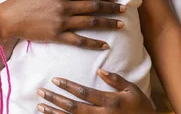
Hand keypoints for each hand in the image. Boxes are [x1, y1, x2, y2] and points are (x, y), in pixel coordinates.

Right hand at [0, 0, 125, 49]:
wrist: (9, 18)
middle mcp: (64, 6)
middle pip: (93, 7)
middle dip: (111, 8)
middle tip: (124, 10)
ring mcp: (61, 22)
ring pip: (90, 22)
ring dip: (107, 23)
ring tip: (120, 25)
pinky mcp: (57, 36)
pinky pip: (79, 40)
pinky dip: (93, 43)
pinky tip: (104, 44)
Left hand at [37, 69, 156, 113]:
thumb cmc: (141, 107)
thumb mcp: (132, 90)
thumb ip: (116, 80)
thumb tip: (100, 70)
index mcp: (109, 102)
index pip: (84, 93)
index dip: (68, 86)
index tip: (55, 80)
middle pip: (73, 108)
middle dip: (55, 100)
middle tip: (41, 92)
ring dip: (54, 113)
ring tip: (40, 106)